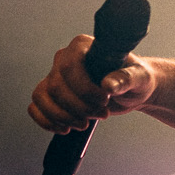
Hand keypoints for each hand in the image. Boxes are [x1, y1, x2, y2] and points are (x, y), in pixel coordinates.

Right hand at [27, 34, 157, 133]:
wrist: (132, 91)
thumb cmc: (137, 79)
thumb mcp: (139, 78)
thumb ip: (126, 78)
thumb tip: (108, 84)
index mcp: (83, 46)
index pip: (69, 67)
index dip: (84, 89)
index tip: (105, 100)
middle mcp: (64, 58)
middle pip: (56, 86)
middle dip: (78, 107)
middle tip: (102, 114)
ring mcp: (55, 76)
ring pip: (42, 97)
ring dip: (63, 116)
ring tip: (85, 123)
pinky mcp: (51, 94)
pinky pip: (35, 106)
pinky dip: (47, 121)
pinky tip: (65, 129)